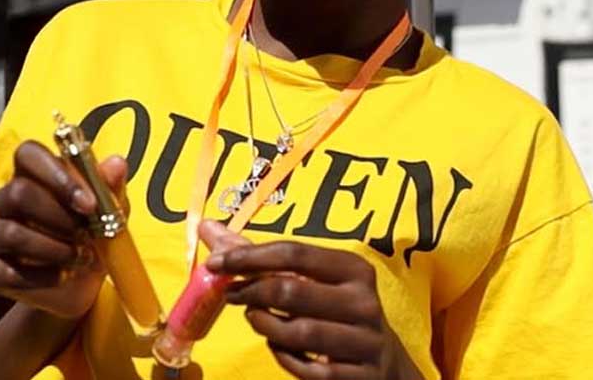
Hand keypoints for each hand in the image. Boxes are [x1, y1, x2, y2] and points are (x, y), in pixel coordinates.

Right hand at [0, 140, 127, 319]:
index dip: (56, 174)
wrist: (78, 285)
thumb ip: (109, 186)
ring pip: (11, 233)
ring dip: (53, 249)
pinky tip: (62, 276)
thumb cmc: (90, 236)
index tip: (88, 202)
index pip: (28, 153)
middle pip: (18, 192)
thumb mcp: (108, 212)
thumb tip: (117, 163)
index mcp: (34, 175)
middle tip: (87, 234)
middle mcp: (7, 200)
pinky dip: (40, 277)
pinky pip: (4, 271)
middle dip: (59, 216)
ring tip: (81, 258)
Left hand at [203, 222, 421, 379]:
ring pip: (298, 332)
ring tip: (255, 318)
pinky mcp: (357, 375)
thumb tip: (208, 228)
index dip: (250, 256)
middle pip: (291, 291)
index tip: (216, 263)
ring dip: (264, 326)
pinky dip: (283, 357)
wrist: (384, 366)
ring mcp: (364, 341)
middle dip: (252, 292)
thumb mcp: (313, 281)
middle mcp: (363, 302)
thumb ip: (260, 258)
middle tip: (232, 294)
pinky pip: (307, 369)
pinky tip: (278, 346)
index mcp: (354, 270)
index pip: (295, 253)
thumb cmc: (337, 313)